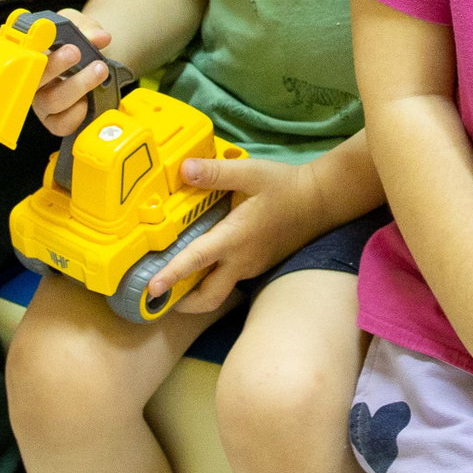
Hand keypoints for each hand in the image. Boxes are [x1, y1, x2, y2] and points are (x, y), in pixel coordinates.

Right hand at [31, 10, 115, 138]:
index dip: (32, 48)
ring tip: (99, 70)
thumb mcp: (79, 27)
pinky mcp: (54, 122)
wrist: (90, 63)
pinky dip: (78, 112)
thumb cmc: (75, 43)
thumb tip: (100, 37)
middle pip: (34, 78)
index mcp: (30, 56)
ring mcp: (42, 104)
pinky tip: (88, 98)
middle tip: (76, 52)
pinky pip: (61, 124)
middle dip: (56, 66)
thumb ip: (87, 28)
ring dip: (78, 85)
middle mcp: (32, 81)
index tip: (53, 40)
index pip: (22, 53)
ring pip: (51, 101)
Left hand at [146, 155, 333, 315]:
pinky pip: (230, 279)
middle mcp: (241, 261)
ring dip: (196, 291)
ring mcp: (250, 267)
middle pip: (208, 297)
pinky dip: (213, 278)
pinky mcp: (257, 265)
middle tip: (159, 296)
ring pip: (219, 290)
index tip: (151, 290)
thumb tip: (183, 169)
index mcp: (234, 238)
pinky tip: (204, 260)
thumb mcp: (251, 173)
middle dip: (182, 303)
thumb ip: (216, 172)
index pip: (196, 261)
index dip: (172, 276)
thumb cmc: (285, 186)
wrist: (321, 201)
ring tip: (174, 280)